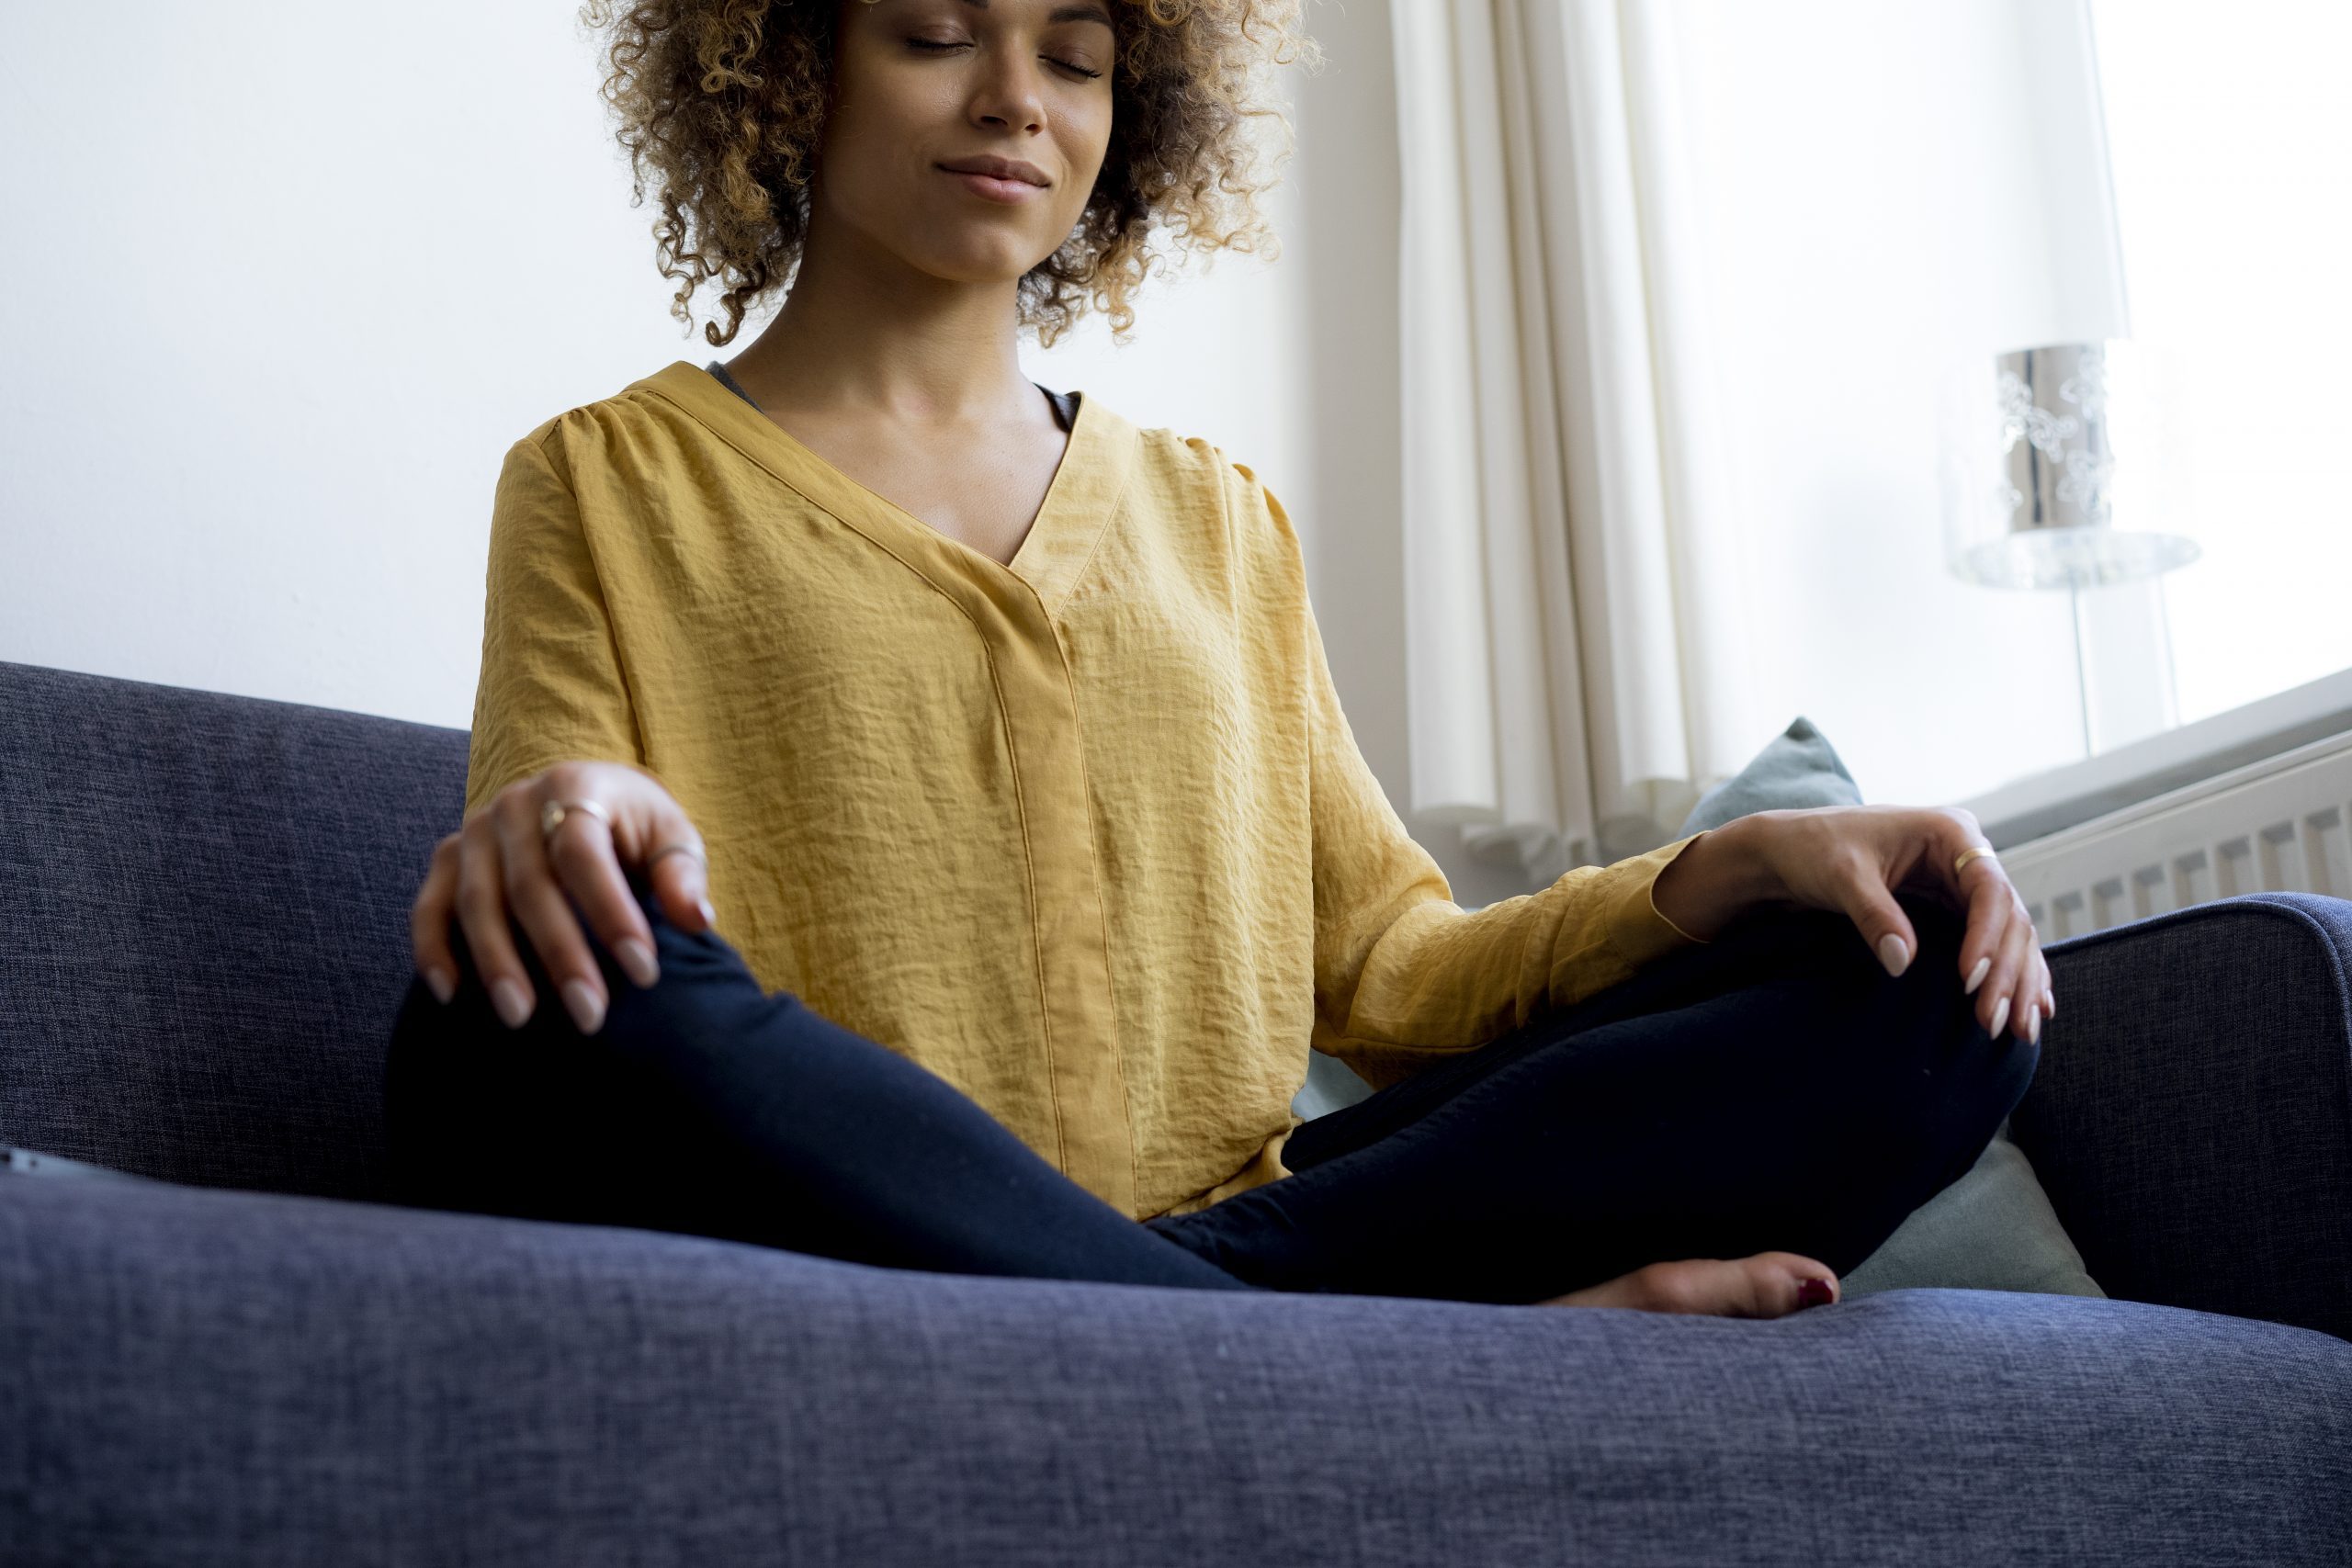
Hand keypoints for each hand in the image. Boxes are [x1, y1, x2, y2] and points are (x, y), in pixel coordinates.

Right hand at [409, 760, 714, 1034]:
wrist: (583, 800)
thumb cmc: (634, 829)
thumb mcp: (670, 838)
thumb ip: (682, 875)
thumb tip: (695, 920)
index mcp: (575, 786)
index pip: (585, 853)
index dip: (612, 914)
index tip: (644, 973)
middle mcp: (515, 805)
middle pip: (530, 885)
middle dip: (561, 955)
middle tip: (589, 1014)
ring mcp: (474, 832)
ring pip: (477, 903)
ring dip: (498, 964)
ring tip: (521, 1019)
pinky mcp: (447, 861)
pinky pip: (430, 908)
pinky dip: (434, 951)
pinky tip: (452, 996)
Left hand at [1745, 805, 2052, 1044]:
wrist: (1790, 851)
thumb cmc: (1814, 850)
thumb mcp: (1842, 877)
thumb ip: (1874, 914)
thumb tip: (1902, 961)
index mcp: (1949, 832)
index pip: (1988, 889)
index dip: (1987, 937)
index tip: (1971, 981)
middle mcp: (1967, 854)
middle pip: (2008, 917)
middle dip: (2008, 972)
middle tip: (1997, 1021)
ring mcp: (1963, 881)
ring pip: (2009, 935)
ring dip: (2018, 982)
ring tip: (2021, 1029)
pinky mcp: (1954, 907)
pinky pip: (1994, 941)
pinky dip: (2012, 973)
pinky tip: (2035, 1006)